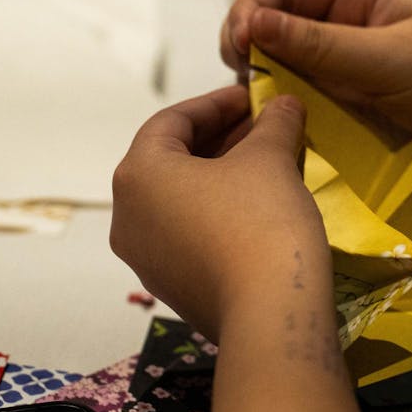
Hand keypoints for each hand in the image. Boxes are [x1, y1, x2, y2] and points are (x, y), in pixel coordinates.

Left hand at [110, 85, 330, 340]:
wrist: (270, 315)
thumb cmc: (260, 221)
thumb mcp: (271, 159)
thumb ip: (274, 124)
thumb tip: (284, 104)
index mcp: (138, 175)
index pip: (172, 121)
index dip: (217, 103)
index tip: (254, 96)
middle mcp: (127, 217)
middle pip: (172, 161)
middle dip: (221, 138)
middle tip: (264, 126)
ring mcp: (146, 259)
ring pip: (180, 200)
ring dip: (221, 175)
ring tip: (267, 163)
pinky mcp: (172, 288)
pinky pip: (189, 234)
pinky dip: (217, 211)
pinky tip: (259, 207)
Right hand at [221, 0, 411, 138]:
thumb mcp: (392, 60)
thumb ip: (320, 44)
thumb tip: (250, 21)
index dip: (252, 9)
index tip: (236, 47)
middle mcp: (353, 19)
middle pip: (281, 22)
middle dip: (253, 45)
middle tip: (242, 83)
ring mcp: (355, 62)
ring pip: (290, 63)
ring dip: (268, 79)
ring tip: (256, 107)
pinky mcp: (359, 100)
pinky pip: (311, 97)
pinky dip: (291, 107)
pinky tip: (281, 124)